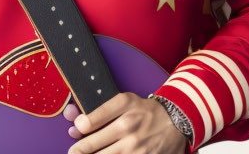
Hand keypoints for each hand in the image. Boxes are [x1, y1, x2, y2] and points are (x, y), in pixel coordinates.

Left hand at [62, 92, 188, 153]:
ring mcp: (136, 148)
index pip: (89, 121)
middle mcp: (128, 128)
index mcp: (123, 108)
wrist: (176, 123)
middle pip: (92, 145)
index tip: (75, 131)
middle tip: (73, 152)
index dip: (78, 128)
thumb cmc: (145, 111)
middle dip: (77, 150)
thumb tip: (77, 125)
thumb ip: (100, 111)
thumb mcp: (125, 100)